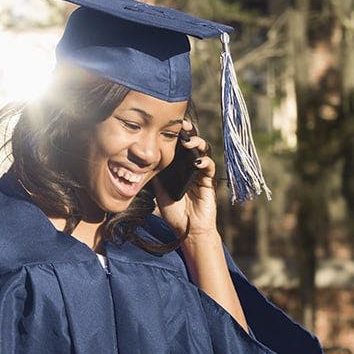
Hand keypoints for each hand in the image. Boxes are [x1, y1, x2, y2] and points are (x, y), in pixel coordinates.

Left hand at [153, 120, 217, 237]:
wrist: (186, 229)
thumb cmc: (173, 211)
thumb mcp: (158, 190)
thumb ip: (155, 174)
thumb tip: (143, 159)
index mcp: (179, 166)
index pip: (179, 145)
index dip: (177, 133)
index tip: (170, 124)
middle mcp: (191, 166)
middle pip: (193, 144)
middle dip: (189, 132)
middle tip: (183, 125)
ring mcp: (201, 173)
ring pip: (204, 151)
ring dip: (198, 143)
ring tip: (189, 142)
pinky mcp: (209, 182)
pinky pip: (210, 167)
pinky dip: (205, 162)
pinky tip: (198, 162)